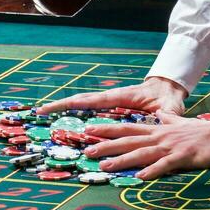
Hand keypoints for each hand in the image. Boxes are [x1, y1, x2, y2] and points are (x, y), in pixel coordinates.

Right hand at [35, 76, 187, 116]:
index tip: (55, 107)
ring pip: (82, 104)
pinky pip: (89, 108)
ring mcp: (109, 101)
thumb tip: (167, 119)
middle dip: (60, 104)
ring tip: (45, 114)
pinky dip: (75, 111)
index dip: (73, 103)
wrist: (167, 88)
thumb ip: (167, 115)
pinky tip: (65, 120)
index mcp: (120, 97)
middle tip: (39, 111)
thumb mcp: (169, 108)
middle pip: (80, 100)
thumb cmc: (167, 99)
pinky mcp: (110, 106)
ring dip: (64, 108)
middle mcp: (110, 97)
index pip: (93, 100)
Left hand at [84, 111, 209, 180]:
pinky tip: (139, 177)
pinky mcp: (184, 157)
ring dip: (122, 160)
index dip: (109, 129)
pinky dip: (152, 171)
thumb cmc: (206, 131)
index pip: (129, 128)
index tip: (90, 130)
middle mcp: (161, 137)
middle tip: (87, 151)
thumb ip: (170, 119)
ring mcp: (171, 147)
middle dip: (107, 146)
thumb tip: (161, 114)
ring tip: (105, 167)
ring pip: (142, 153)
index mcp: (160, 130)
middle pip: (129, 140)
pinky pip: (165, 165)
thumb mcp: (183, 122)